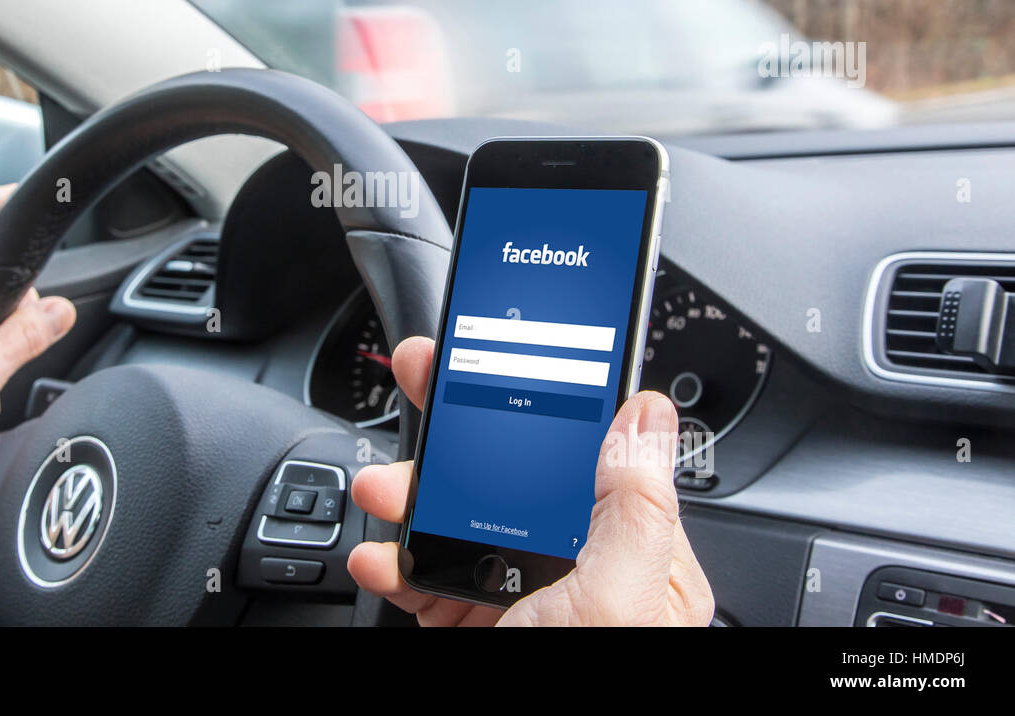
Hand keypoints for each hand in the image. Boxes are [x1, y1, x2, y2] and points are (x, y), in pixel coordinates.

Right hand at [347, 337, 714, 625]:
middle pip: (512, 473)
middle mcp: (579, 571)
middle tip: (420, 379)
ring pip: (462, 524)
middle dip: (458, 428)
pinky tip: (378, 557)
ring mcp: (527, 603)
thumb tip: (646, 414)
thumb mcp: (623, 599)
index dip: (541, 387)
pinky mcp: (482, 631)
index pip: (584, 444)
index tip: (498, 342)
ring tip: (380, 486)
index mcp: (630, 550)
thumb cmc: (601, 687)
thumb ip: (632, 507)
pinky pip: (434, 587)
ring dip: (412, 497)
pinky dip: (397, 569)